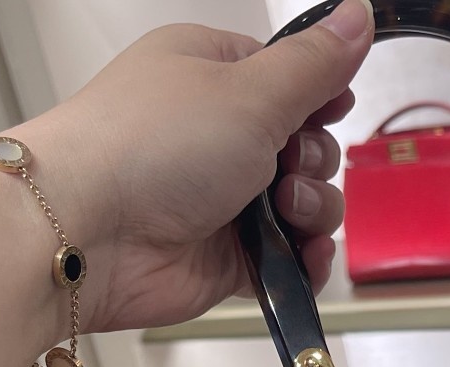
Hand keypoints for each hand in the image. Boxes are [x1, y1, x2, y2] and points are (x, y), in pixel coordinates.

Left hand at [19, 0, 374, 334]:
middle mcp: (218, 134)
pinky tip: (302, 254)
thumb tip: (358, 14)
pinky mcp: (228, 256)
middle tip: (286, 165)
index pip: (292, 79)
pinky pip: (290, 258)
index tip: (329, 109)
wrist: (90, 230)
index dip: (321, 98)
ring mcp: (223, 198)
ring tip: (284, 212)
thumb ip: (315, 63)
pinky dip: (305, 259)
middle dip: (315, 161)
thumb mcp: (251, 89)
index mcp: (215, 73)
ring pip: (305, 206)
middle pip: (307, 147)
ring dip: (313, 211)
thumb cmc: (152, 145)